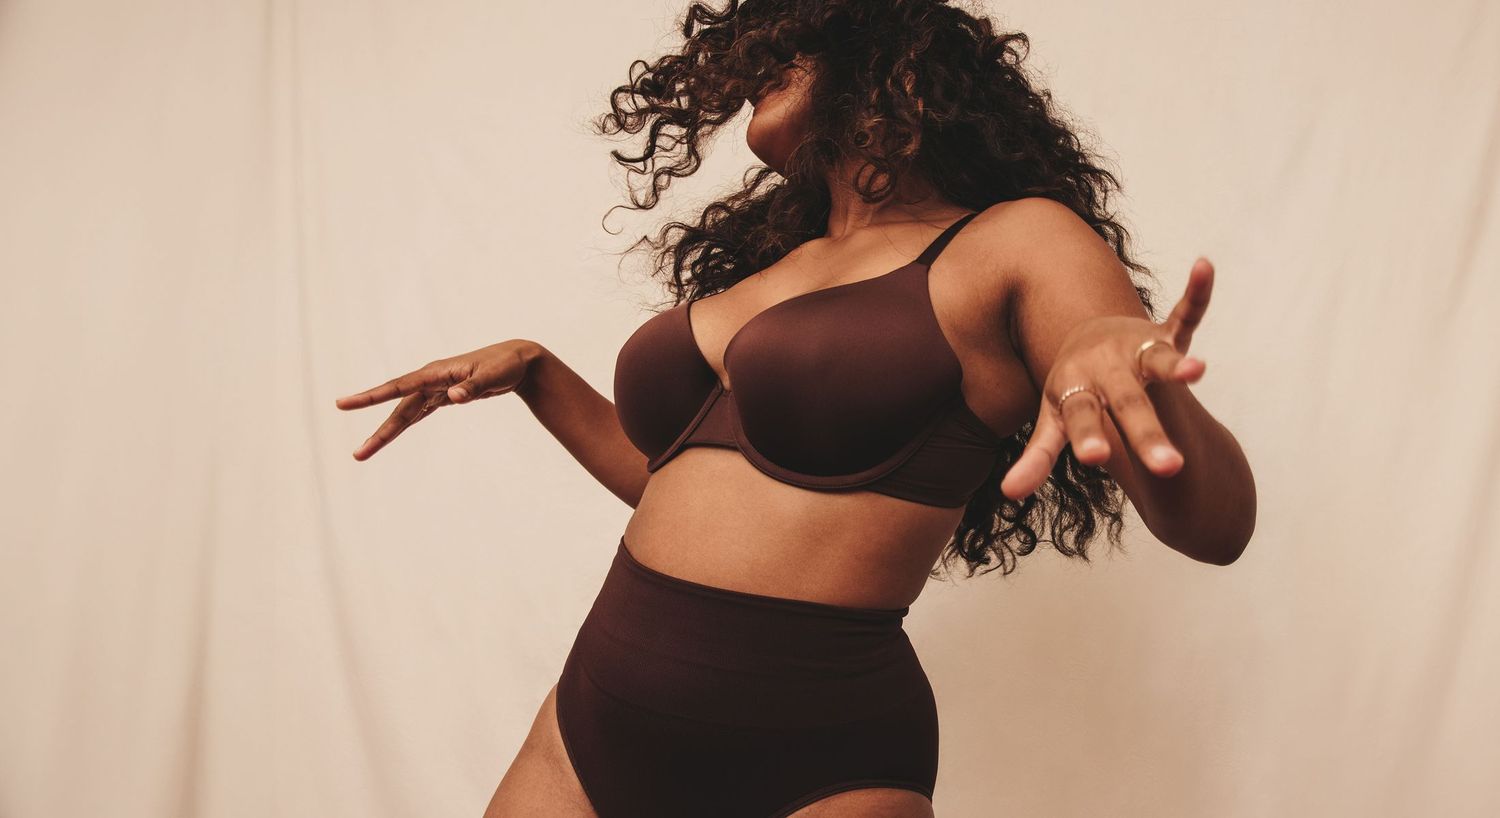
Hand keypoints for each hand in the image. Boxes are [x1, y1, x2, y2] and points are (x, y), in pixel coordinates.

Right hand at [334, 339, 539, 460]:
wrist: (519, 359)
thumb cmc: (506, 364)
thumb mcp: (492, 375)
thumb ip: (472, 387)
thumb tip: (453, 397)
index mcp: (436, 372)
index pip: (398, 387)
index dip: (371, 397)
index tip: (344, 404)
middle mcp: (430, 380)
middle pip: (397, 409)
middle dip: (378, 432)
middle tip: (357, 455)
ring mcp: (436, 389)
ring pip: (405, 413)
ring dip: (387, 432)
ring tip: (365, 451)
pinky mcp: (444, 396)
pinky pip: (419, 412)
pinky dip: (405, 423)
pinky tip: (392, 433)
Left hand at [1000, 258, 1213, 500]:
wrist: (1082, 337)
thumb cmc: (1072, 389)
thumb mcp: (1052, 421)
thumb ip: (1036, 457)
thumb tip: (1009, 494)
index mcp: (1078, 389)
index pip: (1081, 416)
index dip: (1087, 436)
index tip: (1093, 459)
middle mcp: (1107, 367)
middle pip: (1127, 402)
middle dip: (1146, 433)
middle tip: (1169, 468)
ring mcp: (1137, 349)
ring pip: (1158, 360)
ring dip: (1175, 365)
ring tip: (1197, 372)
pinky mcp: (1163, 335)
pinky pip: (1183, 314)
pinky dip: (1196, 293)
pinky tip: (1205, 267)